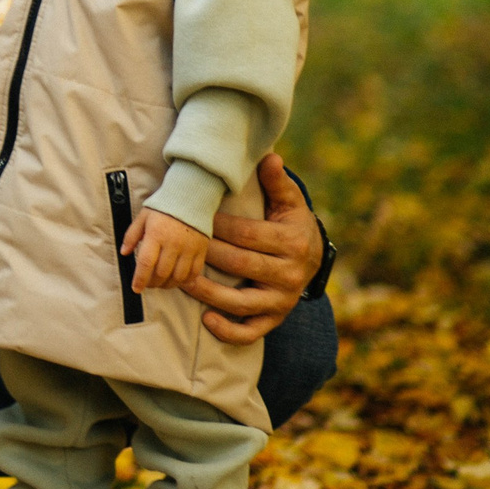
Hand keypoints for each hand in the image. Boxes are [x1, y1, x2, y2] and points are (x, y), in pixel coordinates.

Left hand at [124, 207, 209, 292]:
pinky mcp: (201, 251)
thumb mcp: (143, 217)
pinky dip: (185, 281)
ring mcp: (189, 249)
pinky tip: (177, 280)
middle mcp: (173, 244)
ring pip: (178, 276)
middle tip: (147, 285)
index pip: (146, 263)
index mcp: (156, 235)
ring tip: (161, 284)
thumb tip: (124, 253)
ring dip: (168, 285)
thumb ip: (131, 235)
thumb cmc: (163, 208)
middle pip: (162, 273)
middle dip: (152, 283)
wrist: (191, 198)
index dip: (140, 279)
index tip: (136, 289)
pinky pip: (194, 272)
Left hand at [181, 153, 322, 343]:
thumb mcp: (288, 201)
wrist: (313, 258)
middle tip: (176, 246)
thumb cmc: (290, 223)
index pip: (247, 235)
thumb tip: (269, 157)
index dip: (217, 226)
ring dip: (208, 293)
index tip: (191, 218)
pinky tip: (206, 319)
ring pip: (241, 301)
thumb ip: (277, 181)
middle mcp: (290, 274)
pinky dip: (229, 330)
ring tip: (181, 280)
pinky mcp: (275, 319)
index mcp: (292, 243)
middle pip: (240, 266)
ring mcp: (282, 300)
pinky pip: (252, 331)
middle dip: (206, 255)